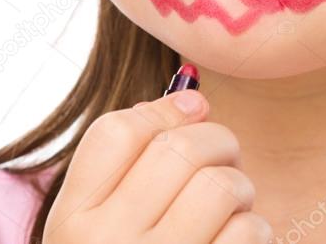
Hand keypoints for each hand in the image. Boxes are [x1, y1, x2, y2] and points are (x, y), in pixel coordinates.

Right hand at [43, 88, 272, 242]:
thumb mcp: (99, 224)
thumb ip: (129, 162)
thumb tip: (194, 96)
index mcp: (72, 222)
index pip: (117, 131)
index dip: (164, 110)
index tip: (194, 110)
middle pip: (177, 150)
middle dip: (217, 141)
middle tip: (224, 156)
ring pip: (220, 187)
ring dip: (239, 186)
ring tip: (232, 200)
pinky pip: (249, 233)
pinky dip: (253, 229)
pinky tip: (236, 239)